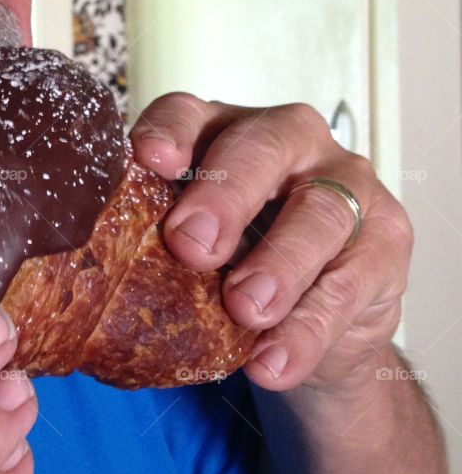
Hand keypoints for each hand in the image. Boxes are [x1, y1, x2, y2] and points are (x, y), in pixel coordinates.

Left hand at [130, 93, 413, 391]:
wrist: (311, 328)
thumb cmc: (234, 266)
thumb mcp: (190, 249)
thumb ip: (155, 241)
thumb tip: (87, 276)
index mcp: (223, 131)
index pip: (190, 113)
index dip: (169, 132)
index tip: (148, 161)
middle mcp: (289, 143)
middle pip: (260, 148)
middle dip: (224, 195)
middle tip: (191, 244)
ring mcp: (346, 186)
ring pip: (318, 214)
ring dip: (278, 264)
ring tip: (244, 309)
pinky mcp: (386, 243)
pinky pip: (348, 284)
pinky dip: (307, 329)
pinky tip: (273, 361)